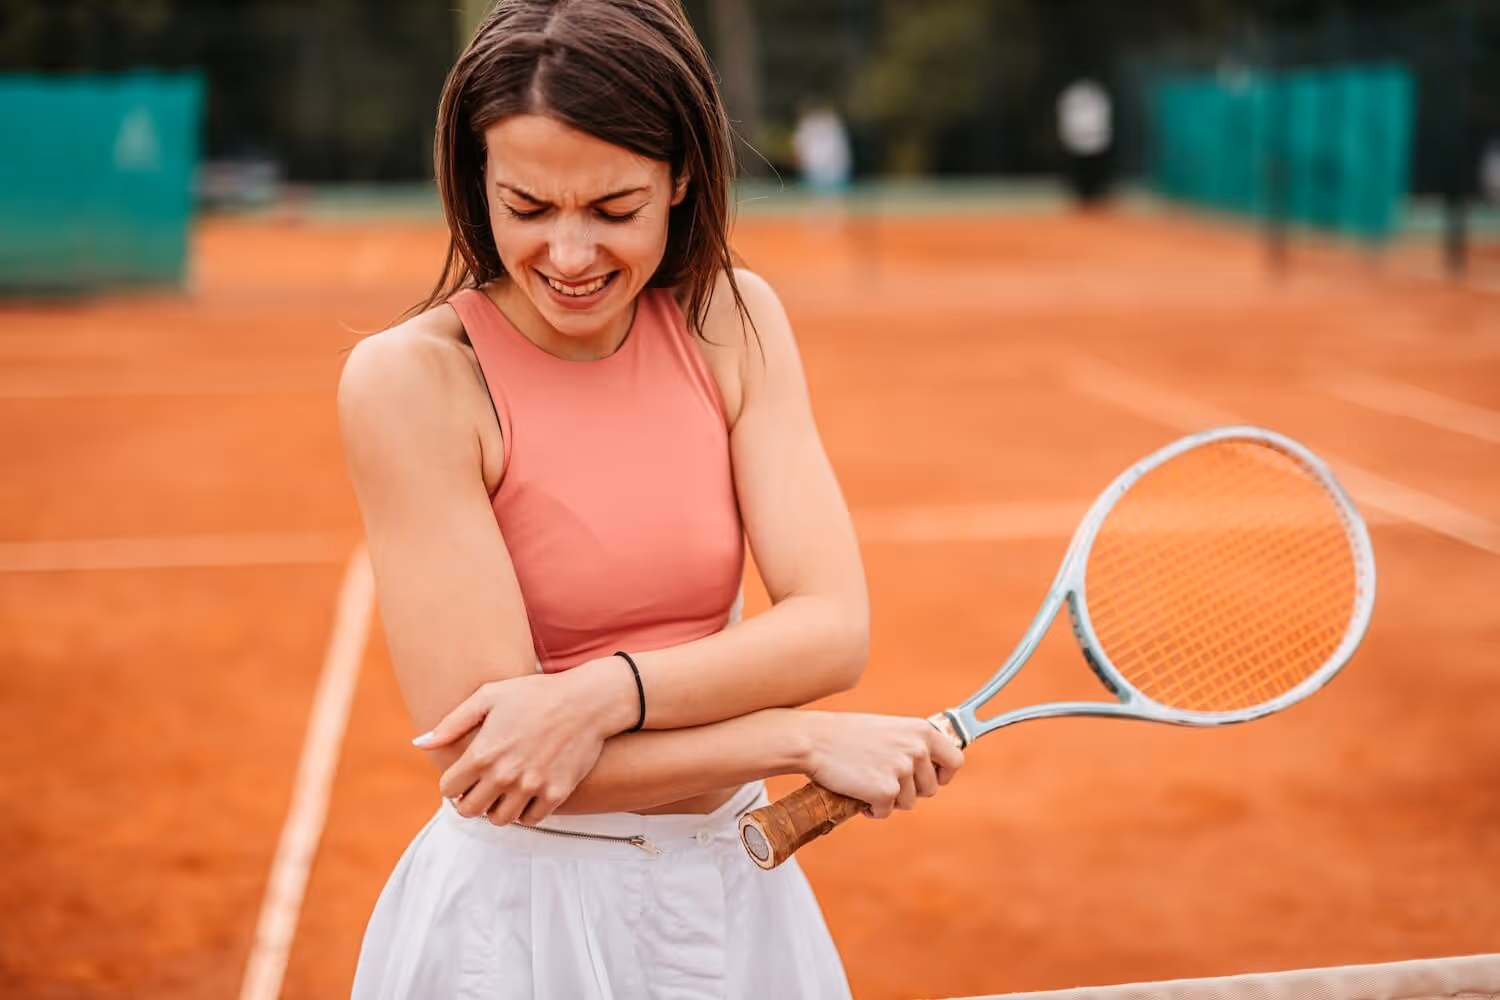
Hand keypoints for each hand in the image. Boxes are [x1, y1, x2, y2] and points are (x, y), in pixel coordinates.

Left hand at [416, 658, 637, 826]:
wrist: (586, 701)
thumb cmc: (535, 693)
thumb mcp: (489, 696)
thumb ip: (452, 723)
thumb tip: (420, 743)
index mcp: (483, 753)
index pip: (449, 789)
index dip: (452, 784)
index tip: (461, 777)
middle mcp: (504, 775)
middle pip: (469, 811)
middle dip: (469, 801)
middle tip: (478, 789)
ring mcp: (531, 786)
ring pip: (499, 819)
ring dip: (495, 808)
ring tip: (502, 792)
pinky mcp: (556, 793)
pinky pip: (530, 819)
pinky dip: (524, 811)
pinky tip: (525, 794)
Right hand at [799, 711, 963, 819]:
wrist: (815, 740)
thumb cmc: (846, 734)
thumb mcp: (888, 729)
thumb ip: (911, 744)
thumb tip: (927, 768)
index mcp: (921, 731)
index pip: (955, 760)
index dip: (943, 774)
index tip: (931, 778)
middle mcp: (917, 749)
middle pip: (930, 789)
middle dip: (909, 790)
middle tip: (883, 779)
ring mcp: (902, 771)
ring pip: (908, 802)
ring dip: (889, 799)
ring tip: (866, 781)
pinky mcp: (886, 791)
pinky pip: (886, 812)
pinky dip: (872, 809)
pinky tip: (858, 793)